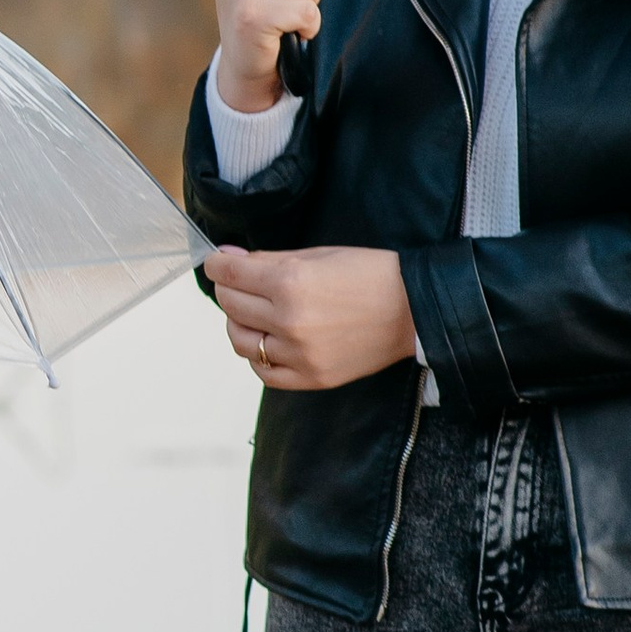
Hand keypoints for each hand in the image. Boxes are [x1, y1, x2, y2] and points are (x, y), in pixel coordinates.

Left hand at [205, 244, 418, 392]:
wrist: (413, 309)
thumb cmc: (371, 274)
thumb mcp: (319, 254)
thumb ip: (269, 259)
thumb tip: (227, 259)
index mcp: (290, 282)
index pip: (230, 275)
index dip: (217, 266)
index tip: (217, 264)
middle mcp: (289, 320)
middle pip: (231, 305)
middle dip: (228, 289)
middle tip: (239, 283)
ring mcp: (299, 353)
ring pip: (241, 340)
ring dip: (237, 323)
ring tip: (251, 313)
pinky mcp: (312, 377)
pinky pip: (264, 372)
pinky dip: (258, 356)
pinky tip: (268, 341)